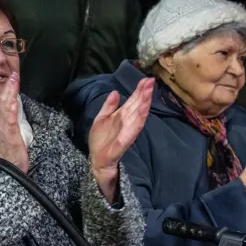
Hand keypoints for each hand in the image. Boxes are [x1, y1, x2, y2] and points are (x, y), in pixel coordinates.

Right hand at [0, 73, 30, 172]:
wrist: (11, 173)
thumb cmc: (12, 156)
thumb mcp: (12, 137)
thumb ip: (12, 124)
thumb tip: (16, 111)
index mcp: (2, 125)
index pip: (4, 104)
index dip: (7, 90)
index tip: (12, 77)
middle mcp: (0, 126)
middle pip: (3, 103)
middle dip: (8, 88)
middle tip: (13, 74)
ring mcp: (4, 133)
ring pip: (5, 110)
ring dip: (9, 95)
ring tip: (12, 83)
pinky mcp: (11, 140)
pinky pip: (10, 124)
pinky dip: (11, 112)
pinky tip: (13, 103)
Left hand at [87, 77, 153, 199]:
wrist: (95, 166)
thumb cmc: (101, 144)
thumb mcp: (101, 121)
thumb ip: (109, 107)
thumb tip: (116, 92)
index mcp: (121, 120)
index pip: (132, 103)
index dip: (139, 92)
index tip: (147, 80)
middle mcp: (125, 127)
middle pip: (135, 109)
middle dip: (143, 97)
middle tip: (150, 83)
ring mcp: (123, 138)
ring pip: (134, 121)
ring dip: (141, 109)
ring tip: (147, 96)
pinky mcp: (117, 149)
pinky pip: (126, 138)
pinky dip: (132, 128)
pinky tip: (137, 119)